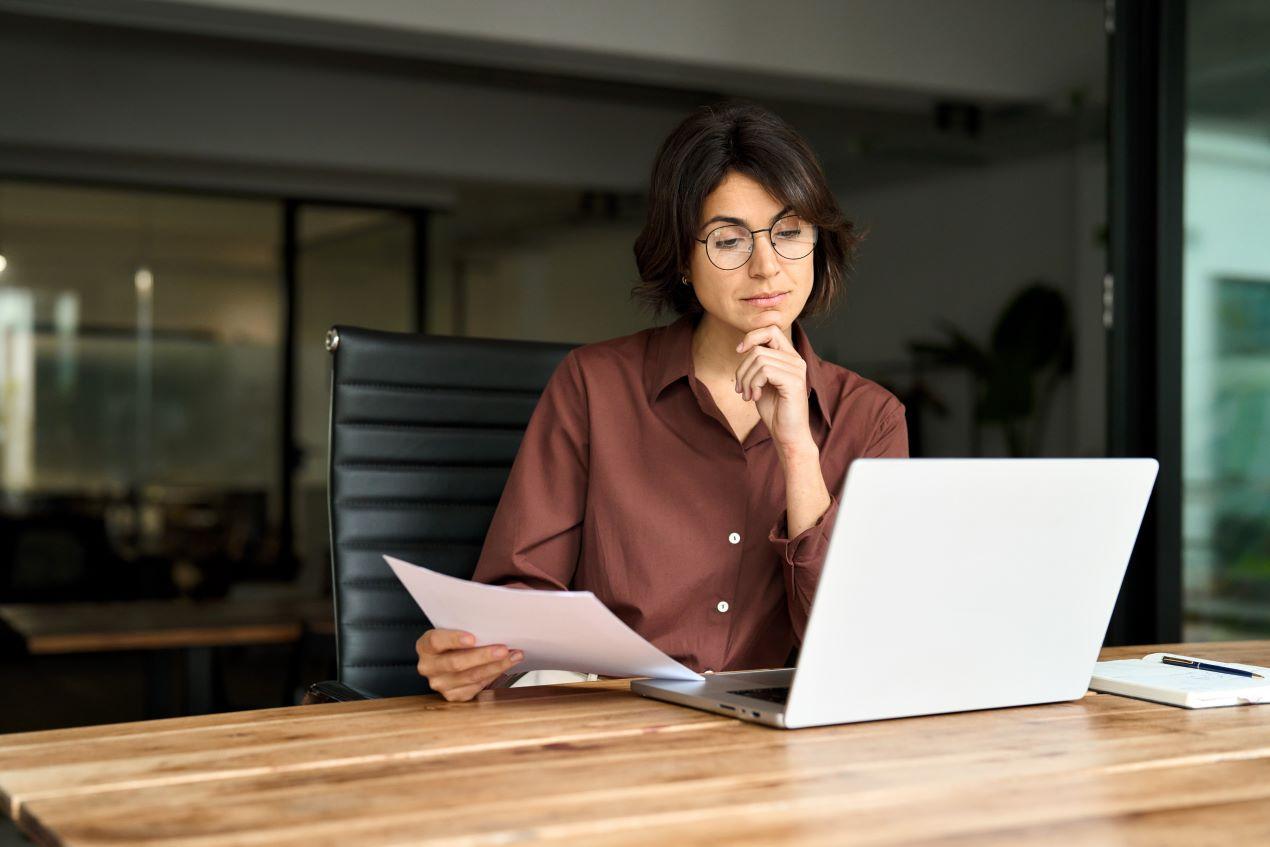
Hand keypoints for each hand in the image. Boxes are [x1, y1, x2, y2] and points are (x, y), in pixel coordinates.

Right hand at [415, 628, 523, 701]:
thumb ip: (464, 628)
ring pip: (470, 677)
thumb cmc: (452, 641)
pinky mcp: (452, 695)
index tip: (473, 638)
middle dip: (484, 656)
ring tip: (513, 656)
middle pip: (456, 663)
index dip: (454, 639)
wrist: (445, 658)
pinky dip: (493, 675)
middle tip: (504, 649)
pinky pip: (476, 687)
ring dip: (496, 666)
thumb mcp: (452, 630)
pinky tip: (504, 667)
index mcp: (425, 646)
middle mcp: (428, 667)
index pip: (436, 641)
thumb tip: (494, 626)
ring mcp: (440, 684)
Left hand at [734, 324, 813, 451]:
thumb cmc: (774, 410)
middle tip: (740, 388)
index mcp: (789, 357)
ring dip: (745, 379)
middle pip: (758, 347)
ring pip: (759, 359)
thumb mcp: (761, 382)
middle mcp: (796, 360)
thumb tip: (743, 346)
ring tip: (746, 395)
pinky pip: (765, 371)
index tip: (739, 351)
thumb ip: (757, 364)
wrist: (787, 434)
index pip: (771, 330)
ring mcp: (797, 370)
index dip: (751, 336)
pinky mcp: (794, 381)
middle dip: (742, 368)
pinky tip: (754, 397)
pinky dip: (753, 384)